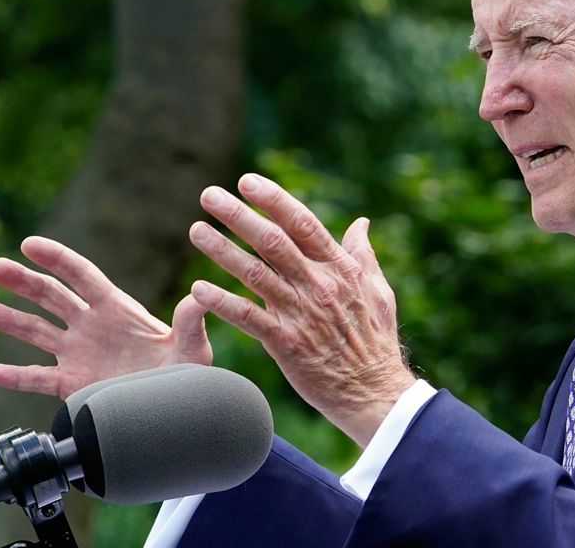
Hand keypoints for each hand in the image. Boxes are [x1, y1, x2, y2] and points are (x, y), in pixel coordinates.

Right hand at [0, 236, 212, 398]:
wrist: (175, 410)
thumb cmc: (187, 374)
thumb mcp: (192, 345)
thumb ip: (190, 322)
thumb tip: (198, 296)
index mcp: (116, 308)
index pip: (81, 276)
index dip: (56, 258)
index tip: (28, 244)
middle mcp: (91, 326)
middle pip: (50, 296)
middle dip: (22, 281)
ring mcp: (77, 353)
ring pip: (36, 332)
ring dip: (8, 320)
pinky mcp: (72, 384)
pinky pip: (38, 378)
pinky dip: (17, 376)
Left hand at [186, 173, 415, 445]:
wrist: (374, 393)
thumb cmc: (376, 342)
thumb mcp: (378, 291)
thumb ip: (363, 254)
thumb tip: (361, 221)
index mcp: (340, 268)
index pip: (303, 223)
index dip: (273, 200)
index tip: (247, 181)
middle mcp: (319, 285)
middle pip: (273, 241)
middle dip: (238, 215)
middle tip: (209, 195)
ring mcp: (302, 314)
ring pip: (255, 274)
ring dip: (222, 250)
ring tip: (196, 230)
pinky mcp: (287, 344)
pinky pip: (248, 318)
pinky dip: (222, 302)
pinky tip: (197, 289)